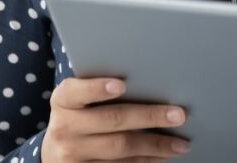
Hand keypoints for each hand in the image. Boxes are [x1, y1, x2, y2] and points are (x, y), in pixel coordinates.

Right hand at [41, 77, 190, 162]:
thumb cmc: (78, 115)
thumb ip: (99, 90)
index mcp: (62, 101)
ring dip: (155, 145)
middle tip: (179, 115)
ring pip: (120, 148)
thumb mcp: (78, 100)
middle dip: (149, 116)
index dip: (97, 88)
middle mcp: (64, 128)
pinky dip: (146, 161)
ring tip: (180, 142)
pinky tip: (163, 155)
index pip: (76, 91)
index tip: (122, 85)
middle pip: (111, 120)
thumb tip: (149, 82)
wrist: (56, 152)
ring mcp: (72, 155)